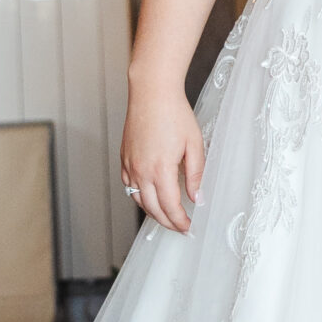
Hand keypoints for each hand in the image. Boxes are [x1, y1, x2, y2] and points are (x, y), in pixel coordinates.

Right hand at [120, 80, 205, 234]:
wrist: (152, 93)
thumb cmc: (174, 113)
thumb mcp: (194, 144)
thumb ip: (196, 174)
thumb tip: (197, 197)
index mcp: (161, 170)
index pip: (171, 207)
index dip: (180, 221)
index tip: (188, 227)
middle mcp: (141, 171)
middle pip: (153, 209)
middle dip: (167, 222)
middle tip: (179, 227)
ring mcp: (130, 165)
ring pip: (138, 200)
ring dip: (153, 212)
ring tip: (167, 216)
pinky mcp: (124, 158)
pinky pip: (128, 186)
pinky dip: (139, 196)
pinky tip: (149, 197)